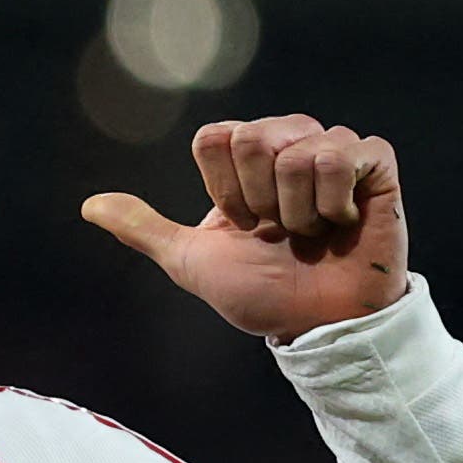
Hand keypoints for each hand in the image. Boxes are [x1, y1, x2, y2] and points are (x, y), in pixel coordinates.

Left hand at [82, 114, 408, 342]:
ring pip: (298, 148)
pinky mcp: (374, 163)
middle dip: (260, 199)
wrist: (317, 326)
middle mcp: (288, 144)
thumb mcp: (192, 262)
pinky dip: (334, 198)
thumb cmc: (263, 293)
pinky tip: (343, 222)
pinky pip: (342, 152)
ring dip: (299, 208)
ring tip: (313, 233)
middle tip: (280, 231)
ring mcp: (332, 149)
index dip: (223, 190)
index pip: (215, 137)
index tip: (242, 226)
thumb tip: (88, 206)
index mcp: (245, 159)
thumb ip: (144, 229)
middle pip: (253, 136)